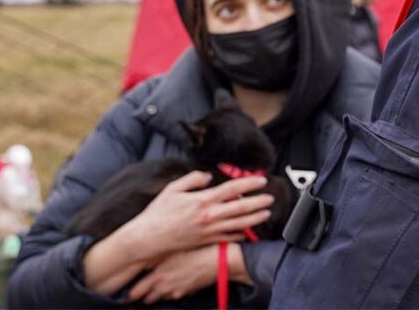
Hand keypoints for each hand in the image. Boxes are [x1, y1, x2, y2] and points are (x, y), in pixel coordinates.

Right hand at [120, 171, 273, 261]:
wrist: (148, 239)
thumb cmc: (158, 213)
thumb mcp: (172, 189)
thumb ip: (191, 179)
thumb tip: (207, 176)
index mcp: (202, 200)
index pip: (231, 189)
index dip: (248, 184)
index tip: (261, 180)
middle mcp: (208, 216)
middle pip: (240, 208)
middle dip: (258, 202)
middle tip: (271, 198)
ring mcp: (208, 231)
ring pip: (238, 225)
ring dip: (254, 219)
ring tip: (266, 214)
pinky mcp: (205, 242)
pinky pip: (227, 239)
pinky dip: (239, 235)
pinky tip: (247, 232)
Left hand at [128, 242, 250, 303]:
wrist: (219, 259)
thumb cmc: (198, 247)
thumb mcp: (177, 246)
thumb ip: (161, 253)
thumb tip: (149, 259)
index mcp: (159, 272)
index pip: (139, 288)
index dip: (132, 292)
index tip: (127, 293)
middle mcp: (165, 284)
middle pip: (147, 297)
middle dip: (142, 296)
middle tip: (134, 296)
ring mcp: (176, 290)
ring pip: (161, 297)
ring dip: (156, 295)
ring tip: (152, 294)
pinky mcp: (187, 291)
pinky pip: (175, 295)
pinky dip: (172, 292)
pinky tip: (173, 287)